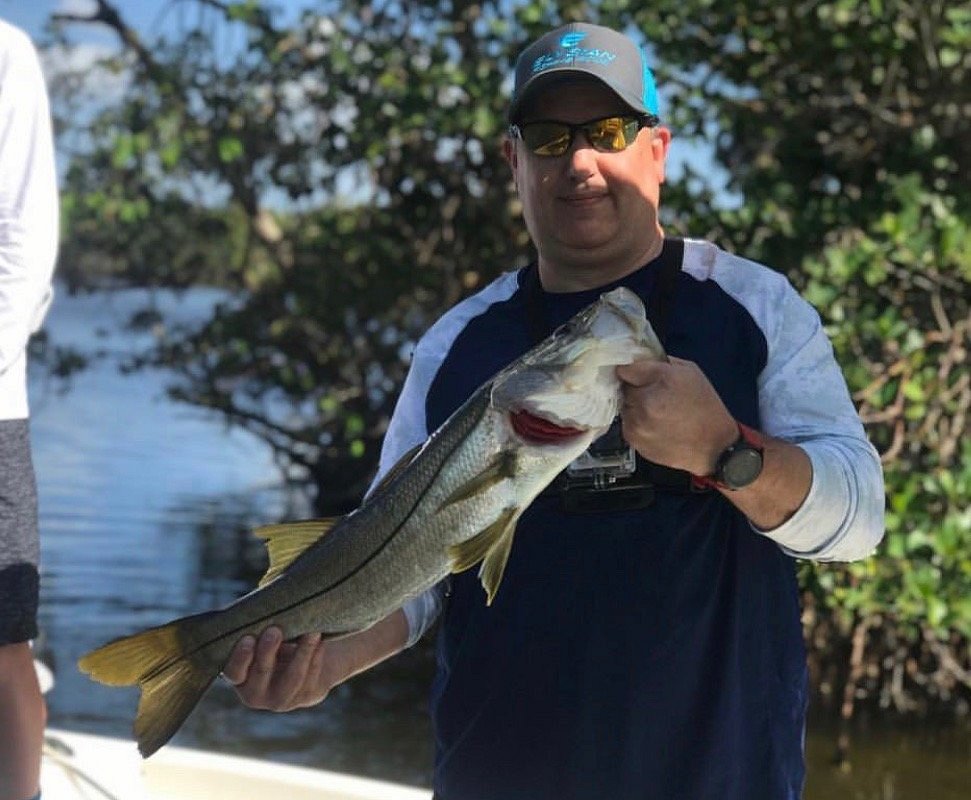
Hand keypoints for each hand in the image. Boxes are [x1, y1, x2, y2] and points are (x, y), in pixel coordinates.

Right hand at [222, 627, 333, 711]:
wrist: (304, 660)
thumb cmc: (275, 641)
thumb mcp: (262, 636)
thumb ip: (258, 626)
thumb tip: (262, 602)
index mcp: (239, 677)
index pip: (234, 672)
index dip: (240, 658)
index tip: (248, 638)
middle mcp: (257, 693)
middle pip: (261, 673)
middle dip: (268, 652)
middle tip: (274, 630)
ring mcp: (282, 699)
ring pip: (294, 677)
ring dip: (302, 652)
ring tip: (310, 631)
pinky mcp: (305, 697)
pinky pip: (312, 674)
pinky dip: (317, 654)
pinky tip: (320, 638)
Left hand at [616, 357, 737, 475]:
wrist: (713, 447)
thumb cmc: (705, 408)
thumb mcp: (690, 372)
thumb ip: (661, 363)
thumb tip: (640, 359)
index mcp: (660, 380)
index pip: (626, 368)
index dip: (631, 370)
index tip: (636, 373)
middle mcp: (645, 401)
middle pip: (624, 387)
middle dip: (636, 388)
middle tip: (655, 395)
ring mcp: (637, 422)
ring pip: (625, 406)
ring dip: (636, 406)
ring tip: (659, 412)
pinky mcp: (633, 439)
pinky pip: (627, 423)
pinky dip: (637, 423)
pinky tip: (656, 425)